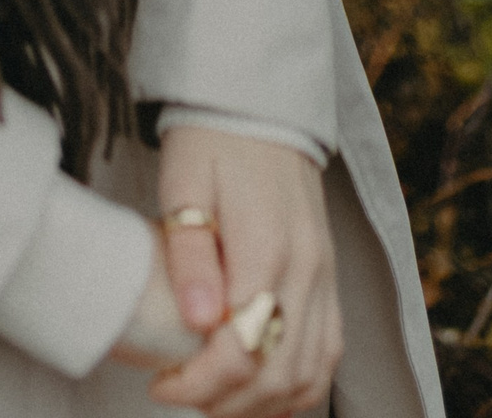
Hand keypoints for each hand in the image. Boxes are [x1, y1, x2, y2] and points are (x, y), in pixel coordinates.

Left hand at [108, 126, 340, 414]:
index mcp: (266, 244)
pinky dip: (300, 386)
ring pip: (311, 373)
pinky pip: (330, 352)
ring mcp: (325, 275)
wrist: (260, 103)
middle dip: (226, 402)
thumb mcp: (184, 183)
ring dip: (263, 402)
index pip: (242, 347)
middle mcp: (306, 268)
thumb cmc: (212, 140)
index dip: (199, 381)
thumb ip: (191, 253)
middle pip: (279, 373)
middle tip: (179, 392)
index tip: (161, 381)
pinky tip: (263, 392)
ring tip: (214, 397)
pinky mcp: (330, 277)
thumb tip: (200, 321)